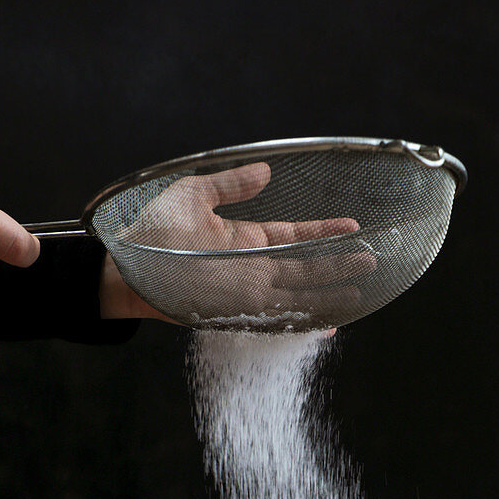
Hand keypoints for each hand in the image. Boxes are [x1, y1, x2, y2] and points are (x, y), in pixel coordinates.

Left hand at [99, 163, 372, 322]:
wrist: (126, 265)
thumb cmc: (153, 229)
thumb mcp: (193, 194)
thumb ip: (230, 186)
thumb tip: (265, 172)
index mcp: (245, 239)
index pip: (294, 237)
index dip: (324, 232)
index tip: (352, 226)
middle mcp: (251, 268)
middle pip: (305, 268)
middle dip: (338, 265)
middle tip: (372, 260)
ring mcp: (245, 293)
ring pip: (297, 296)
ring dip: (328, 296)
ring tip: (360, 293)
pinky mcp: (235, 313)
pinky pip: (275, 320)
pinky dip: (301, 324)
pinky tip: (324, 326)